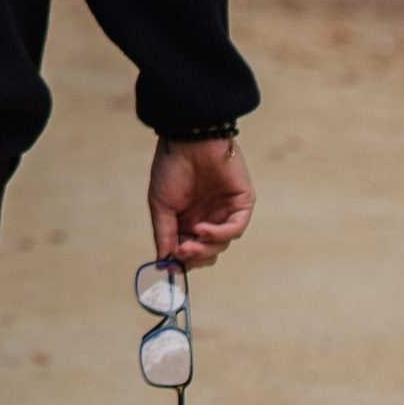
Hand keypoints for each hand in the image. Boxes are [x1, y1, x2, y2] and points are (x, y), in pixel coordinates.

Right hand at [148, 134, 254, 269]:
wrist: (188, 140)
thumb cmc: (171, 168)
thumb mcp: (161, 205)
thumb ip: (164, 234)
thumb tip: (164, 263)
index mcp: (188, 220)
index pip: (190, 252)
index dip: (182, 261)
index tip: (170, 265)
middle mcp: (209, 218)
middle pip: (208, 252)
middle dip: (194, 257)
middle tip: (181, 253)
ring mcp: (227, 212)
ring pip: (221, 244)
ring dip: (205, 247)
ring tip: (189, 241)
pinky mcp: (242, 204)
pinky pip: (235, 228)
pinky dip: (219, 234)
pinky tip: (202, 229)